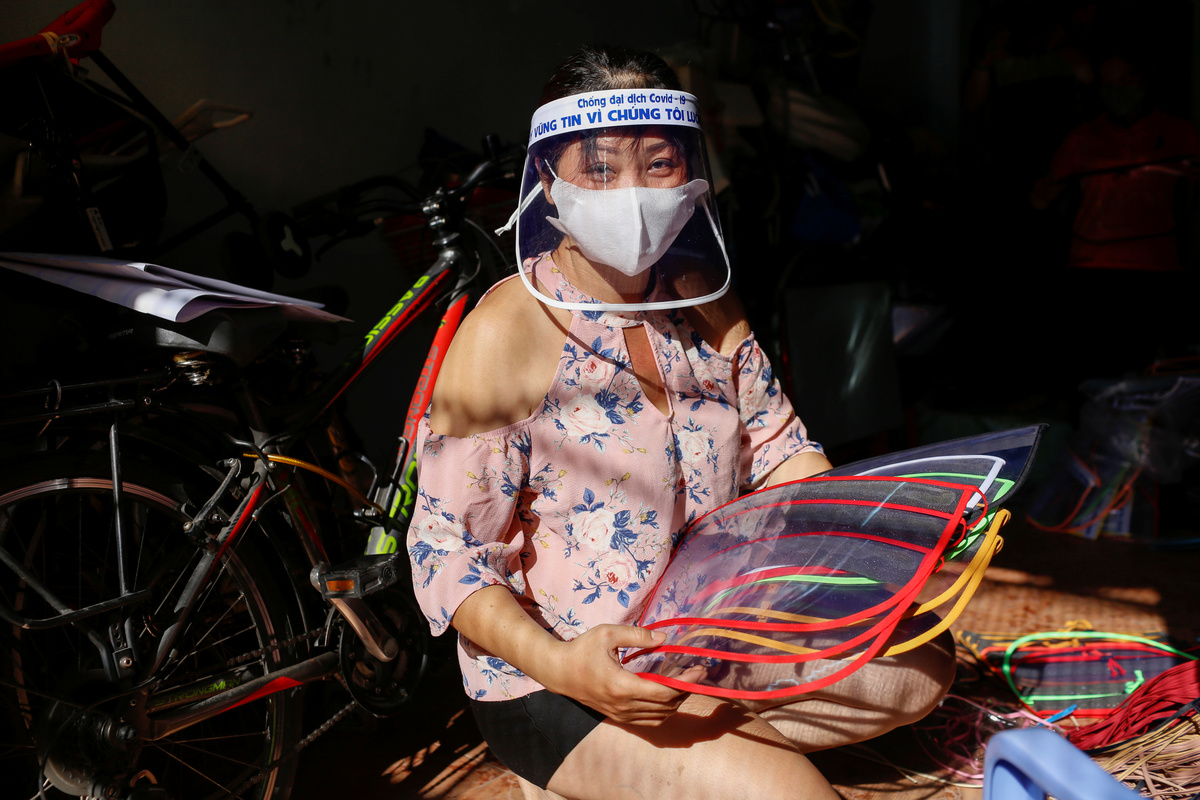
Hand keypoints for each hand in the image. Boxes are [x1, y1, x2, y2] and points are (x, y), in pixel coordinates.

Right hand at [537, 624, 690, 725]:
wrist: (558, 672)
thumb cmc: (581, 650)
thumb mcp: (607, 634)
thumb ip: (637, 635)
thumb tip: (664, 639)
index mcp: (622, 686)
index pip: (664, 692)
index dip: (685, 683)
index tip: (698, 670)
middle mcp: (624, 705)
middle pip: (666, 706)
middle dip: (687, 690)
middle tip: (698, 673)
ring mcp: (621, 714)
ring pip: (660, 716)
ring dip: (677, 701)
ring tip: (686, 682)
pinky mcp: (619, 716)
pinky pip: (649, 720)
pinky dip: (665, 711)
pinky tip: (670, 696)